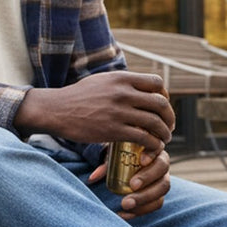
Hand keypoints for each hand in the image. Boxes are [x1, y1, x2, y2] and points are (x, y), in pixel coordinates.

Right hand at [14, 71, 174, 149]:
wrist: (56, 110)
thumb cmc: (78, 96)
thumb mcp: (102, 80)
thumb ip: (122, 82)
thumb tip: (140, 86)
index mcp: (121, 78)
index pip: (157, 82)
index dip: (165, 96)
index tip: (163, 107)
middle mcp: (123, 92)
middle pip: (160, 103)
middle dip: (169, 117)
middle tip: (168, 126)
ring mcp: (118, 111)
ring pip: (155, 122)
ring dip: (164, 133)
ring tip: (163, 139)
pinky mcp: (113, 130)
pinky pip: (143, 138)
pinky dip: (153, 144)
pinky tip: (151, 149)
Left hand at [90, 146, 170, 219]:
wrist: (124, 170)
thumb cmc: (119, 158)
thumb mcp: (112, 157)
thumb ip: (105, 165)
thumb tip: (92, 178)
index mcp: (152, 150)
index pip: (157, 149)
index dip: (151, 154)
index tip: (141, 161)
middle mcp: (161, 165)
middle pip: (162, 171)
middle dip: (147, 179)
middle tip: (132, 186)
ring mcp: (162, 181)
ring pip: (161, 191)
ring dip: (144, 198)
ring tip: (126, 204)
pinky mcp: (159, 197)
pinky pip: (155, 205)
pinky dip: (141, 211)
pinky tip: (125, 214)